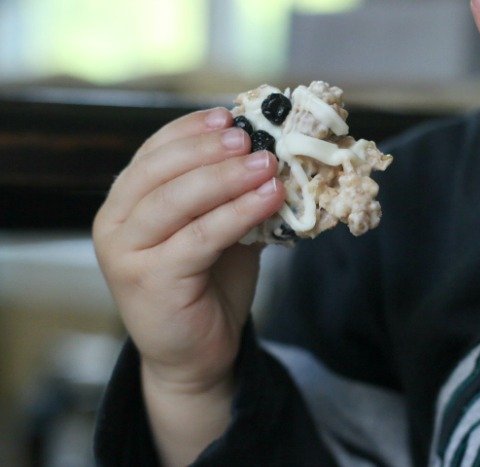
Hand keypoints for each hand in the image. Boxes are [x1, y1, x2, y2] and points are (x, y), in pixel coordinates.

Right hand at [93, 108, 284, 464]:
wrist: (195, 354)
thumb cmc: (206, 286)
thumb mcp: (215, 230)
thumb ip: (226, 195)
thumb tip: (265, 152)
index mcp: (125, 203)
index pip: (152, 152)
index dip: (190, 130)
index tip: (229, 116)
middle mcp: (114, 224)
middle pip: (159, 171)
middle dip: (209, 150)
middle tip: (251, 139)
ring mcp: (125, 253)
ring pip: (177, 200)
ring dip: (226, 177)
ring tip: (267, 165)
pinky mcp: (149, 280)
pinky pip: (199, 237)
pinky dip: (237, 214)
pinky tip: (267, 199)